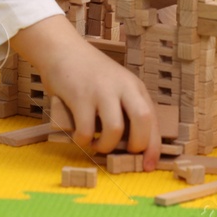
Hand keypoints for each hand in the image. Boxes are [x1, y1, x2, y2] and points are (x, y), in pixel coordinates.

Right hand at [10, 14, 159, 170]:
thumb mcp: (116, 85)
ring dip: (106, 146)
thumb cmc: (90, 74)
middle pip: (143, 120)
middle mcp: (122, 87)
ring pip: (114, 130)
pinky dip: (83, 141)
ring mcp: (101, 91)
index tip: (148, 166)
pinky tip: (80, 137)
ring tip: (97, 145)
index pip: (152, 119)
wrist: (63, 50)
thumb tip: (132, 144)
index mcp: (135, 87)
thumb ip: (126, 108)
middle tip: (124, 153)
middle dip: (137, 145)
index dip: (153, 147)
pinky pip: (85, 130)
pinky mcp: (80, 96)